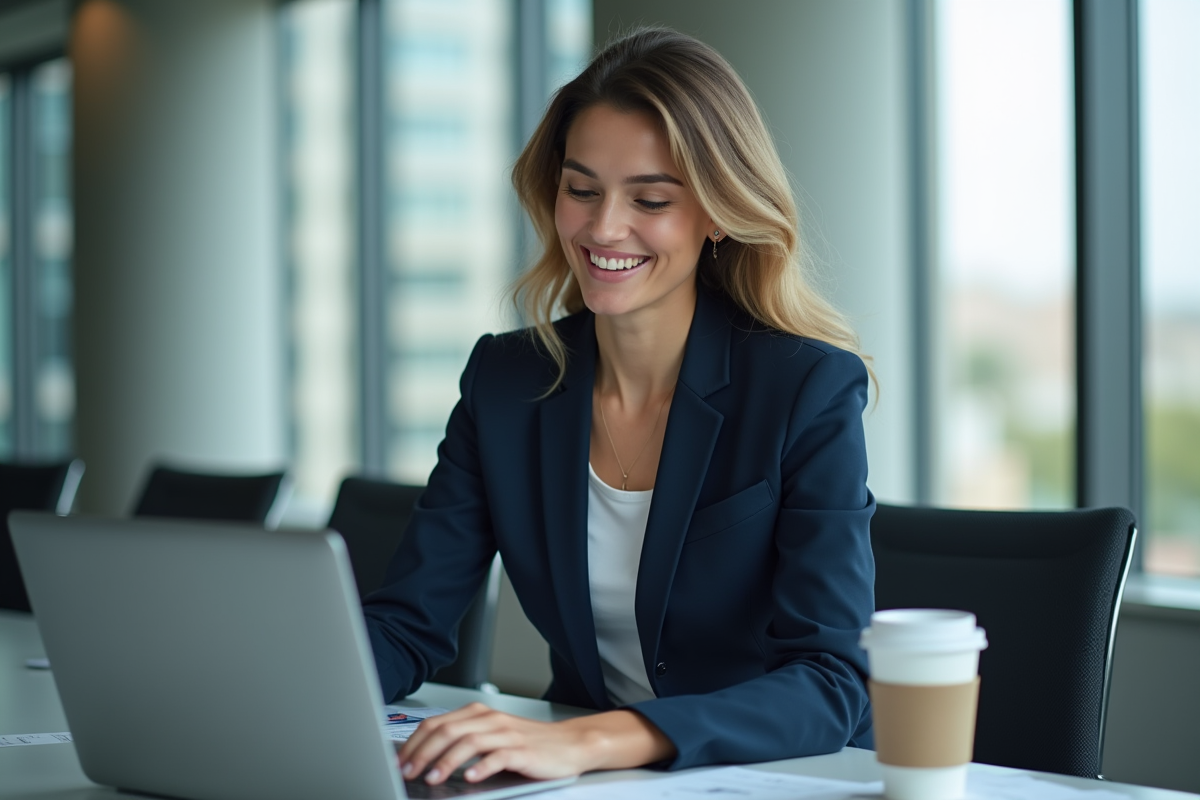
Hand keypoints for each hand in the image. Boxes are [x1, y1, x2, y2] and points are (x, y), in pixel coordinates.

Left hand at [396, 702, 675, 784]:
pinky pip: (498, 756)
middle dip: (422, 752)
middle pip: (447, 730)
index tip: (399, 760)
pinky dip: (481, 767)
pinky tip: (470, 778)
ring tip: (432, 778)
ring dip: (446, 761)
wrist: (569, 744)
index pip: (437, 723)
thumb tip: (425, 758)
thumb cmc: (529, 744)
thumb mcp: (491, 738)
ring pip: (468, 742)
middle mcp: (490, 719)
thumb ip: (463, 742)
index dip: (415, 742)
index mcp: (479, 714)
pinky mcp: (522, 750)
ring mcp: (507, 734)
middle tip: (408, 771)